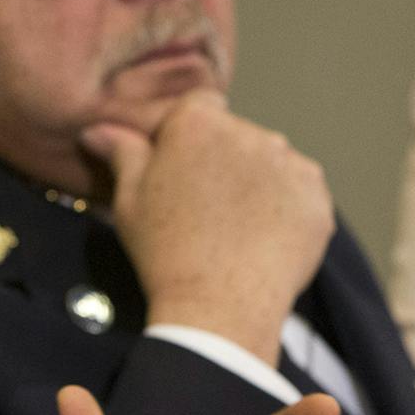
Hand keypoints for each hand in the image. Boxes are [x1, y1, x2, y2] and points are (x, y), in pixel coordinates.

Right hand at [82, 90, 334, 362]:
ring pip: (269, 161)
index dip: (186, 137)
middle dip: (222, 159)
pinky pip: (299, 190)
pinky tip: (263, 237)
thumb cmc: (164, 251)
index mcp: (198, 121)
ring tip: (236, 227)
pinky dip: (286, 207)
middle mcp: (249, 130)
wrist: (219, 307)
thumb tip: (97, 130)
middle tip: (205, 208)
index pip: (197, 106)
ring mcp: (289, 162)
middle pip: (235, 134)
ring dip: (256, 181)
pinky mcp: (316, 196)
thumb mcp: (130, 199)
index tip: (178, 171)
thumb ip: (122, 153)